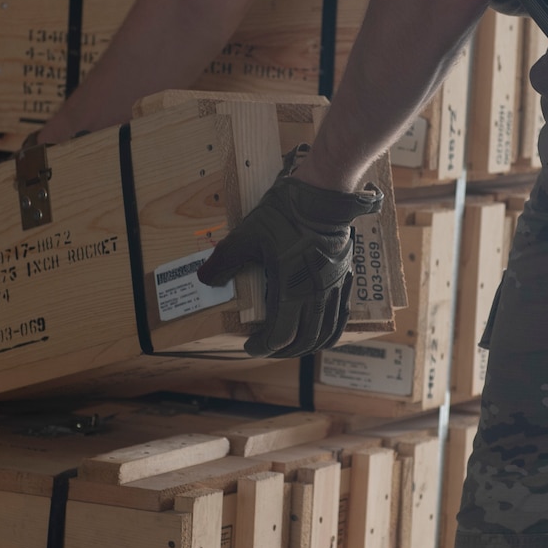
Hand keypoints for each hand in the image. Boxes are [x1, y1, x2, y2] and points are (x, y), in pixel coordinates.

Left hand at [197, 161, 383, 358]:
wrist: (321, 197)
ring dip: (307, 345)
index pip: (279, 336)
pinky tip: (319, 328)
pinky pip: (340, 315)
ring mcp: (333, 288)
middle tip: (266, 347)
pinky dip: (329, 330)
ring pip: (326, 333)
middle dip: (282, 350)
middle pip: (304, 341)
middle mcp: (316, 295)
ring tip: (291, 345)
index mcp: (291, 290)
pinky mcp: (343, 278)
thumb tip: (204, 280)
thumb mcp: (246, 236)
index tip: (249, 345)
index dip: (262, 347)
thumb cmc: (284, 215)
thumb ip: (224, 261)